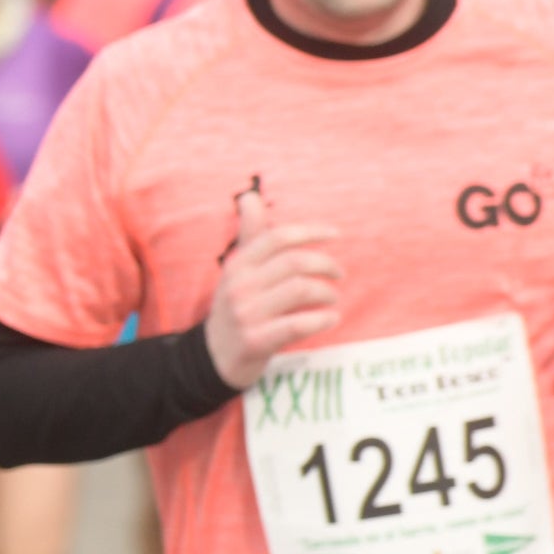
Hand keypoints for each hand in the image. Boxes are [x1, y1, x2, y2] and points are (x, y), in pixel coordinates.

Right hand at [205, 186, 343, 386]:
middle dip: (326, 265)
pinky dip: (322, 320)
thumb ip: (249, 235)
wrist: (214, 357)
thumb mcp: (237, 270)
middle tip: (339, 274)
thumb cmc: (236, 307)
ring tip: (331, 298)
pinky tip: (331, 319)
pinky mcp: (255, 341)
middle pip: (294, 262)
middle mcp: (239, 286)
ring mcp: (246, 314)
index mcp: (237, 265)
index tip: (336, 234)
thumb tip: (250, 197)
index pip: (277, 237)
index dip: (311, 232)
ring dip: (326, 293)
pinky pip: (297, 325)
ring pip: (300, 290)